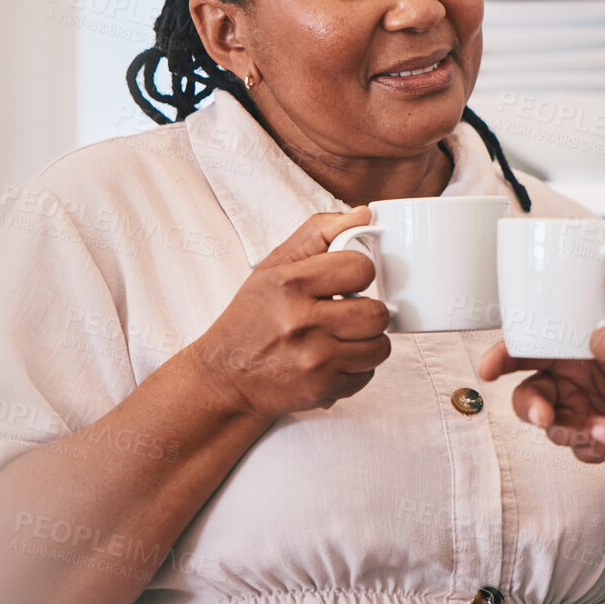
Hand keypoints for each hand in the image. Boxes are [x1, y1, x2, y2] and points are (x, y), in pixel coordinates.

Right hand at [183, 207, 391, 417]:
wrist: (225, 376)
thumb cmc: (253, 316)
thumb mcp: (274, 266)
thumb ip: (319, 233)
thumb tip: (365, 214)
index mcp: (290, 284)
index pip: (361, 268)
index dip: (359, 273)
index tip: (346, 280)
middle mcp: (301, 323)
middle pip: (377, 313)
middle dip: (368, 311)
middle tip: (347, 311)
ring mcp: (313, 360)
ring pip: (379, 346)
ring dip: (367, 341)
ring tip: (342, 336)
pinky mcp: (321, 389)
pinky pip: (368, 374)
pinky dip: (356, 367)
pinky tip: (333, 359)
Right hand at [477, 343, 604, 462]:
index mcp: (564, 353)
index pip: (522, 353)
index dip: (500, 359)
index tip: (489, 368)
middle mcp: (566, 385)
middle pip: (529, 399)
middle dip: (531, 409)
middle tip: (543, 414)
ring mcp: (581, 414)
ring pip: (557, 429)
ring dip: (574, 431)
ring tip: (602, 428)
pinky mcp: (600, 440)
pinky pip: (587, 450)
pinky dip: (597, 445)